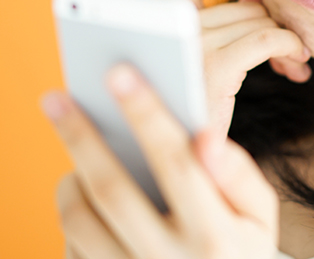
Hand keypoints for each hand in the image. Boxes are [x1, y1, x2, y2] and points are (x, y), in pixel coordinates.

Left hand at [41, 64, 279, 258]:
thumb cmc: (237, 251)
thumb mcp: (259, 219)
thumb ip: (239, 175)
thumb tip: (204, 137)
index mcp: (215, 238)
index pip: (177, 163)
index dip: (147, 114)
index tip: (119, 72)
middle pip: (112, 190)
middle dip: (80, 136)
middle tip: (55, 97)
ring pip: (80, 221)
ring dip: (71, 178)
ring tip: (76, 152)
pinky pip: (71, 247)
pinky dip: (73, 215)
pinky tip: (83, 194)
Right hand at [171, 0, 311, 140]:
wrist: (178, 163)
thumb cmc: (190, 113)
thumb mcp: (195, 58)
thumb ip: (217, 24)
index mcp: (163, 15)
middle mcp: (171, 23)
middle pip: (246, 2)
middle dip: (274, 22)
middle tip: (289, 50)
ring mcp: (191, 44)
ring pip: (260, 20)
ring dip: (287, 39)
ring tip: (295, 63)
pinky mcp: (213, 69)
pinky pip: (266, 39)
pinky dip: (289, 45)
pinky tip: (297, 63)